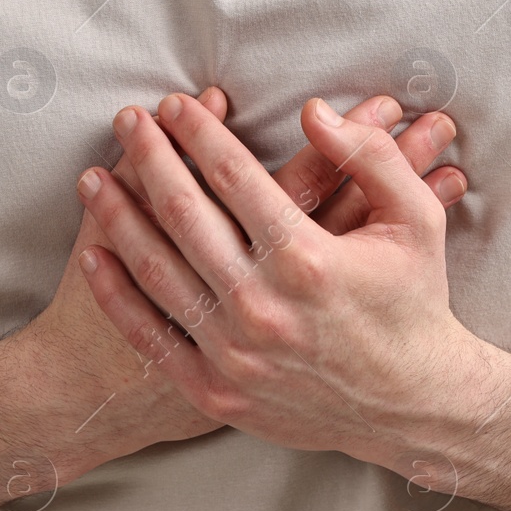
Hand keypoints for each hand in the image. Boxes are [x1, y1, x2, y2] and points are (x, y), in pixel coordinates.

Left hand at [74, 92, 479, 468]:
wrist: (413, 406)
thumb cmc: (416, 302)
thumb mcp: (417, 219)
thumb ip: (370, 156)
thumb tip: (313, 112)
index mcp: (309, 260)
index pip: (235, 177)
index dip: (201, 133)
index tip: (177, 103)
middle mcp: (263, 307)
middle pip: (184, 214)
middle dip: (149, 158)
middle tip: (128, 120)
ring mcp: (235, 355)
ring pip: (157, 271)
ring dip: (117, 217)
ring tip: (93, 178)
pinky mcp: (217, 392)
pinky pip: (153, 336)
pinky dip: (117, 295)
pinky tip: (96, 255)